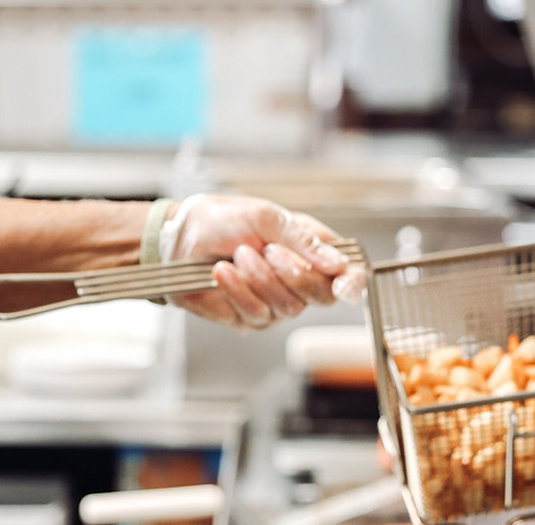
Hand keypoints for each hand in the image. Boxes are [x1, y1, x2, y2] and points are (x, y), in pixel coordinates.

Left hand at [159, 193, 367, 329]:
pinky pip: (256, 313)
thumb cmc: (223, 220)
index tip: (345, 282)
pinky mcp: (249, 317)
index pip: (348, 274)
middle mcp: (298, 280)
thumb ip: (303, 239)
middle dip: (296, 273)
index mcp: (311, 250)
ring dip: (260, 278)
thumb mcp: (265, 216)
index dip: (354, 281)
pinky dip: (238, 289)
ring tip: (238, 255)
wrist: (180, 238)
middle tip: (269, 250)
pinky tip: (222, 272)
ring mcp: (275, 302)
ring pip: (289, 307)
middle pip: (323, 296)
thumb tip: (337, 263)